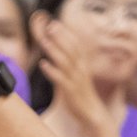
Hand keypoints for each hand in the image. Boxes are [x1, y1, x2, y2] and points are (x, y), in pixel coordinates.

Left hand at [34, 19, 109, 134]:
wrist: (93, 113)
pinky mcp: (70, 91)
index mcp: (83, 65)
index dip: (66, 33)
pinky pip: (60, 78)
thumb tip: (56, 56)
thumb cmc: (82, 95)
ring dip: (54, 49)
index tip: (56, 23)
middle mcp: (81, 69)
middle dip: (60, 36)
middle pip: (71, 49)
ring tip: (44, 40)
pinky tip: (43, 64)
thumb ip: (68, 66)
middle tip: (50, 25)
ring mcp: (76, 79)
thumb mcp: (77, 77)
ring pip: (64, 61)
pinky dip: (51, 70)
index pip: (75, 44)